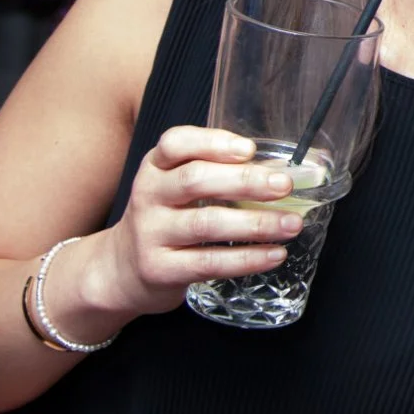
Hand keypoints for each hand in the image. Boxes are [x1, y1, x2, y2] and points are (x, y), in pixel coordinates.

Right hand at [62, 127, 305, 328]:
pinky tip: (275, 255)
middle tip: (285, 185)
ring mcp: (150, 233)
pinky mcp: (159, 269)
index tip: (250, 149)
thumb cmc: (167, 217)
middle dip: (246, 181)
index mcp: (157, 166)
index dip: (214, 142)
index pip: (176, 143)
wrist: (121, 270)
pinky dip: (247, 259)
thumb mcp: (180, 187)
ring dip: (257, 223)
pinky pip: (208, 262)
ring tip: (292, 224)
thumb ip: (223, 173)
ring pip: (206, 223)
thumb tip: (283, 171)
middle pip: (195, 180)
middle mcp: (148, 195)